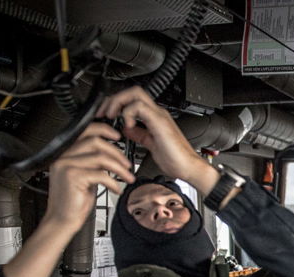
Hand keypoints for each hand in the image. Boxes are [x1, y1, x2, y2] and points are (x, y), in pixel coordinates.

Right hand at [44, 122, 133, 233]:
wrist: (62, 221)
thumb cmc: (73, 202)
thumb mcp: (86, 177)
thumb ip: (93, 163)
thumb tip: (112, 155)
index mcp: (65, 154)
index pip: (84, 132)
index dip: (103, 130)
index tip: (118, 136)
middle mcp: (63, 157)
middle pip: (95, 141)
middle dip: (116, 152)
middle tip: (127, 164)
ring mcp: (66, 166)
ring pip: (100, 157)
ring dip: (119, 168)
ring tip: (127, 178)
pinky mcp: (73, 177)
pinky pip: (101, 174)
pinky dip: (114, 182)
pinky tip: (116, 189)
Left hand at [96, 86, 217, 192]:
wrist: (189, 168)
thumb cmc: (175, 160)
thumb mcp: (150, 145)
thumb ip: (139, 135)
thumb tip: (126, 129)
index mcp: (154, 117)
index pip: (132, 99)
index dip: (115, 103)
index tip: (104, 115)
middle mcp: (157, 113)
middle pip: (132, 91)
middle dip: (114, 99)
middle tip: (104, 113)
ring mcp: (159, 116)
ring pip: (135, 94)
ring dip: (118, 102)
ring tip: (112, 116)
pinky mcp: (159, 122)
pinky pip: (140, 107)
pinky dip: (128, 114)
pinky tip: (127, 126)